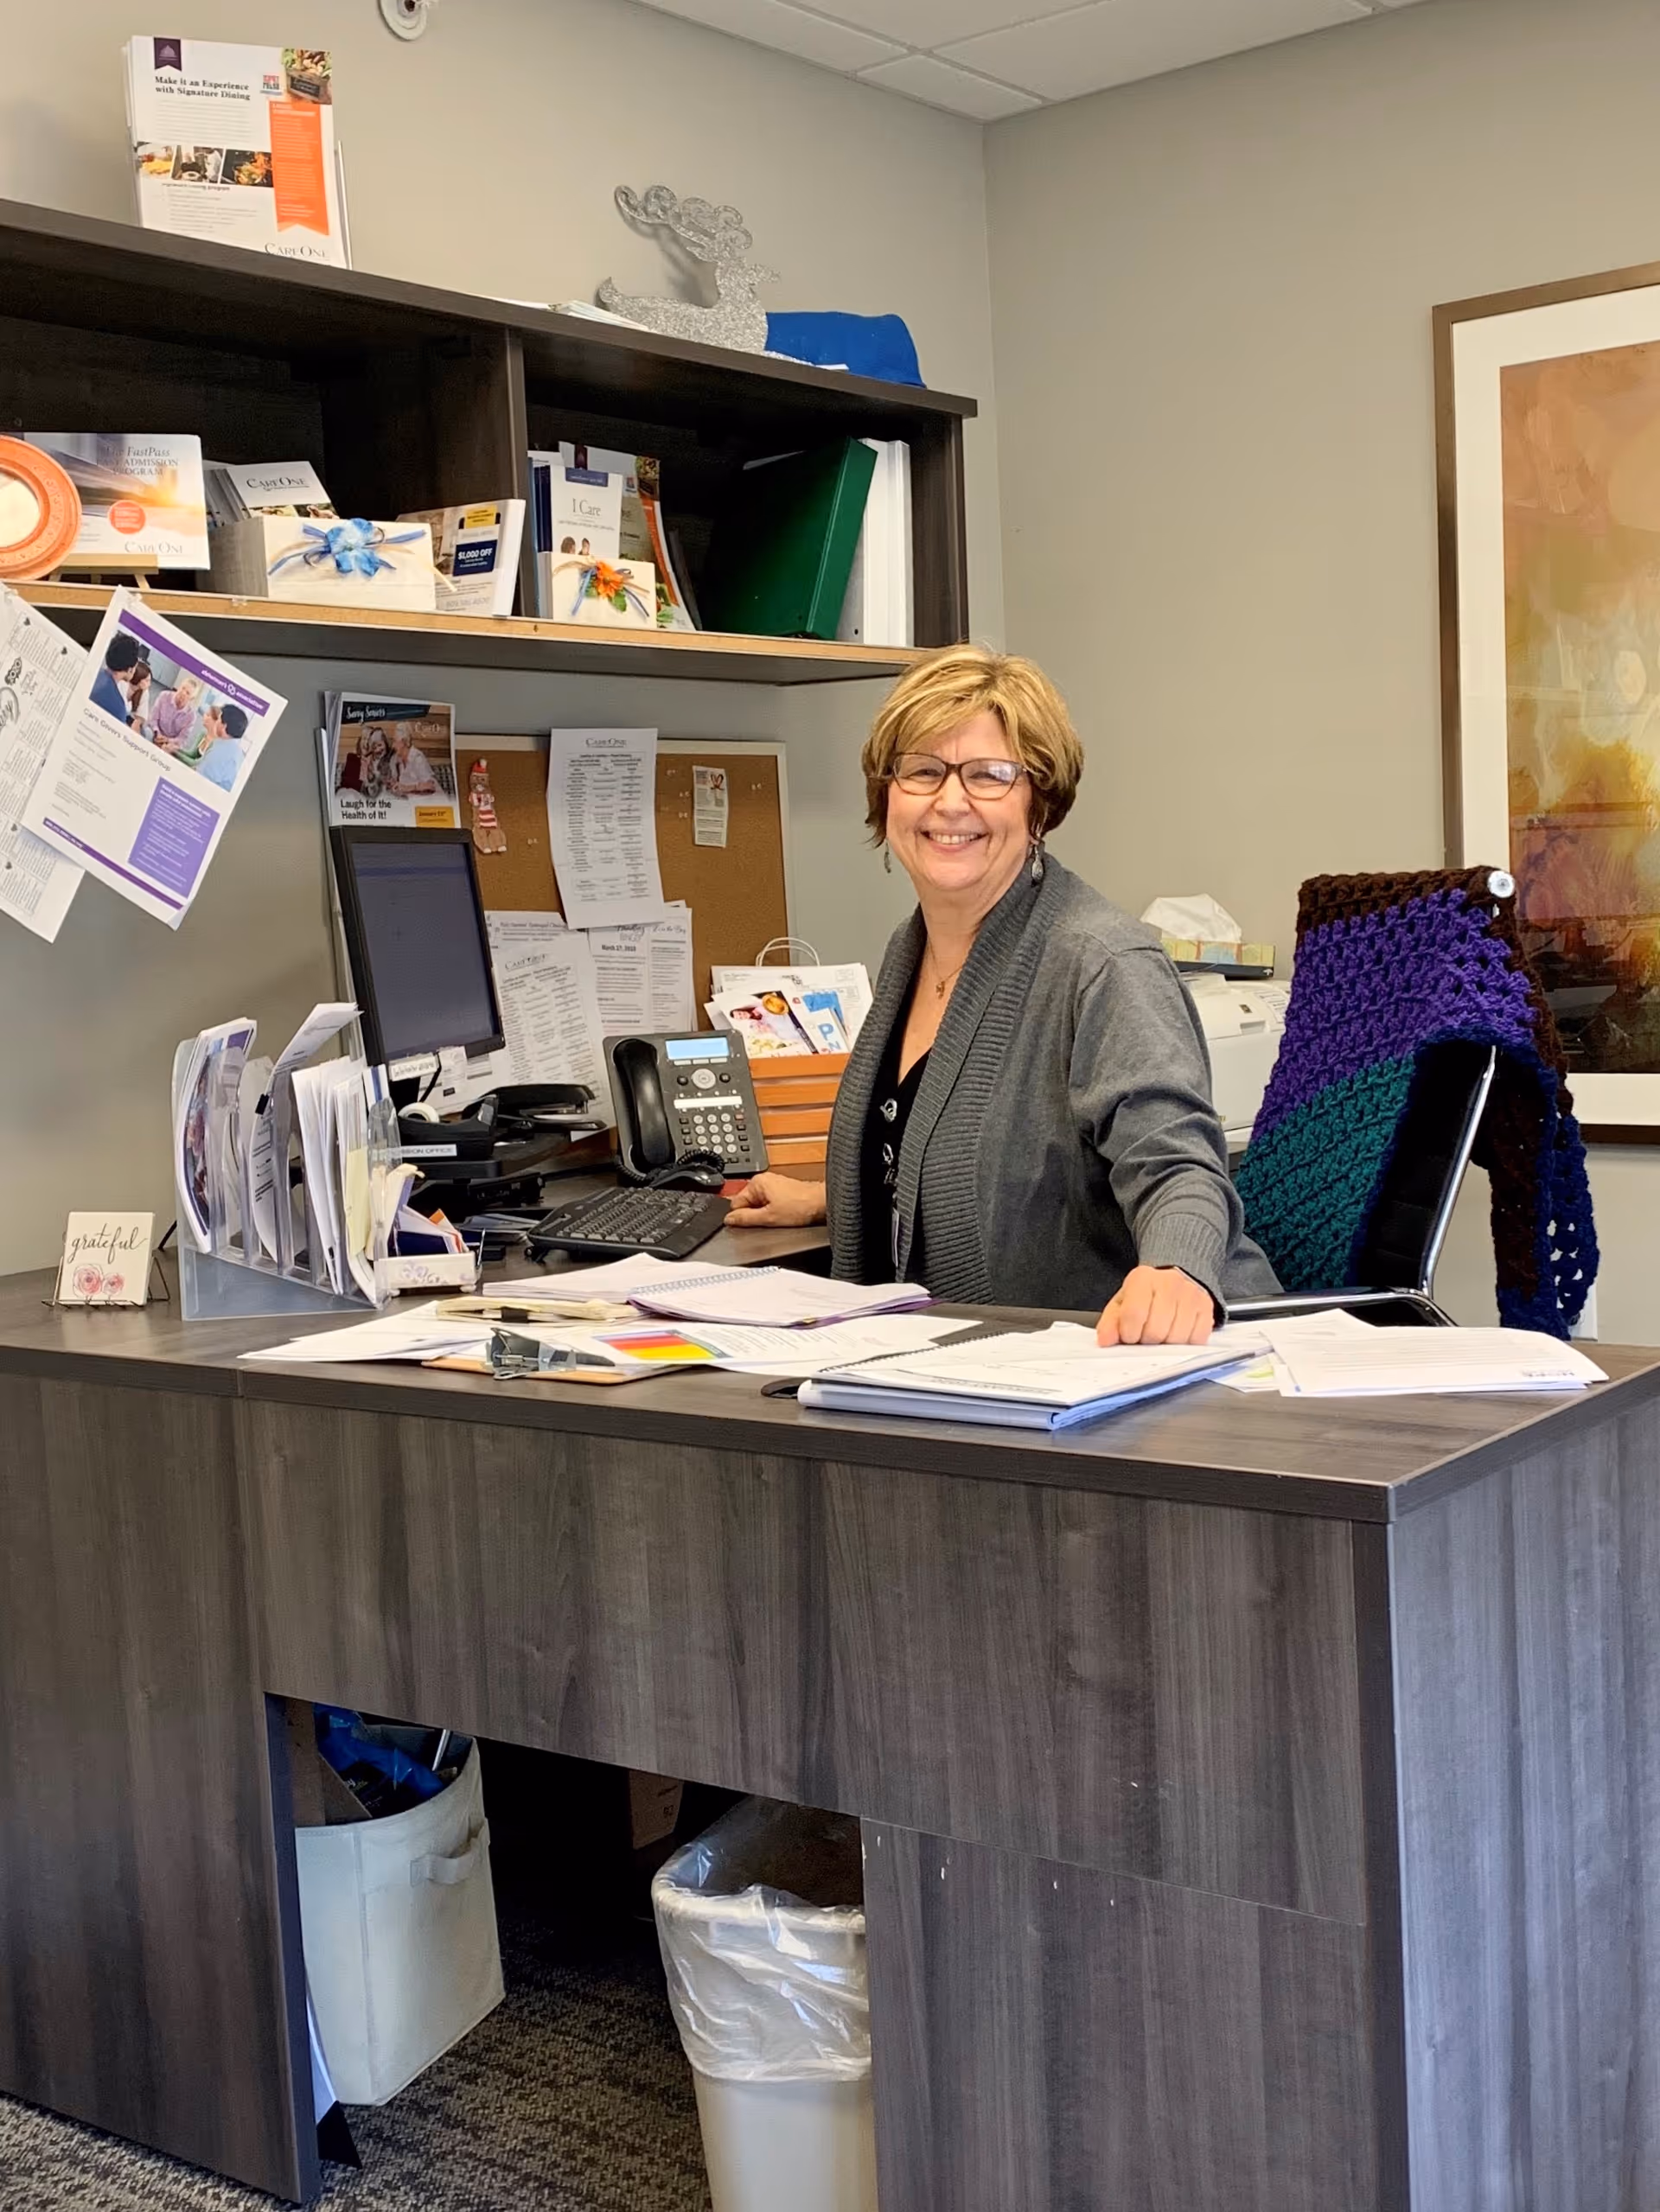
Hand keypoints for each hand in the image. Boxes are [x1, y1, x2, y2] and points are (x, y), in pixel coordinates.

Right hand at [725, 1173, 826, 1229]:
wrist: (823, 1203)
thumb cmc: (801, 1206)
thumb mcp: (769, 1217)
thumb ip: (745, 1219)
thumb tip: (729, 1219)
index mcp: (756, 1183)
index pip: (736, 1203)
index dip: (742, 1217)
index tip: (750, 1224)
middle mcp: (763, 1180)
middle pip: (747, 1204)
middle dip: (755, 1215)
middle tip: (769, 1220)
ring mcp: (773, 1184)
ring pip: (759, 1205)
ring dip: (765, 1214)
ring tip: (779, 1216)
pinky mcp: (782, 1190)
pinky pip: (769, 1203)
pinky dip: (774, 1211)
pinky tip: (784, 1214)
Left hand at [1097, 1265, 1214, 1345]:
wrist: (1174, 1282)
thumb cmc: (1145, 1296)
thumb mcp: (1122, 1304)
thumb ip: (1110, 1323)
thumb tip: (1106, 1340)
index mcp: (1142, 1279)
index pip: (1133, 1315)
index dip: (1128, 1334)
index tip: (1129, 1335)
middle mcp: (1169, 1283)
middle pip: (1156, 1331)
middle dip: (1147, 1340)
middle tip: (1146, 1334)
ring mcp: (1191, 1295)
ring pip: (1177, 1338)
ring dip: (1166, 1344)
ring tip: (1162, 1332)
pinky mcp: (1207, 1307)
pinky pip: (1196, 1339)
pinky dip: (1185, 1344)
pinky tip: (1177, 1333)